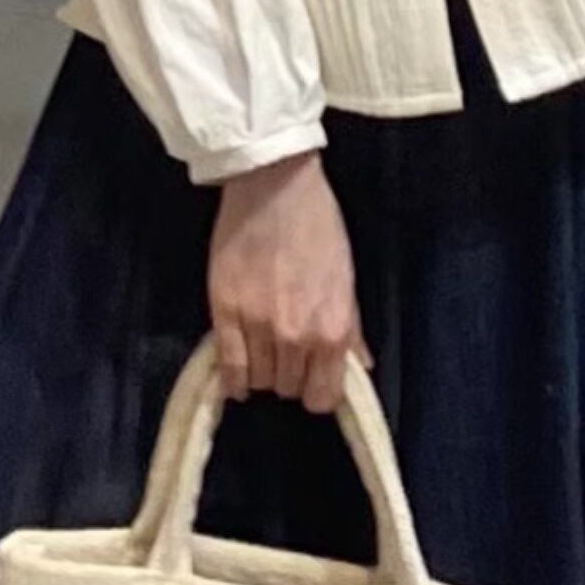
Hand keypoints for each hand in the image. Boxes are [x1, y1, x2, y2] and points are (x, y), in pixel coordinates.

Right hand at [209, 151, 365, 412]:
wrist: (274, 187)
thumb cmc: (318, 227)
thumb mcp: (345, 279)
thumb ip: (351, 330)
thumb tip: (359, 366)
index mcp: (333, 330)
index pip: (322, 396)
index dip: (317, 392)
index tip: (310, 379)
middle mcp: (296, 337)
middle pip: (288, 389)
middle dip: (289, 377)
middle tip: (286, 355)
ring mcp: (258, 326)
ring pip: (259, 380)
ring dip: (262, 372)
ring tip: (262, 352)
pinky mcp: (225, 312)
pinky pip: (228, 365)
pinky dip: (232, 379)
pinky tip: (235, 380)